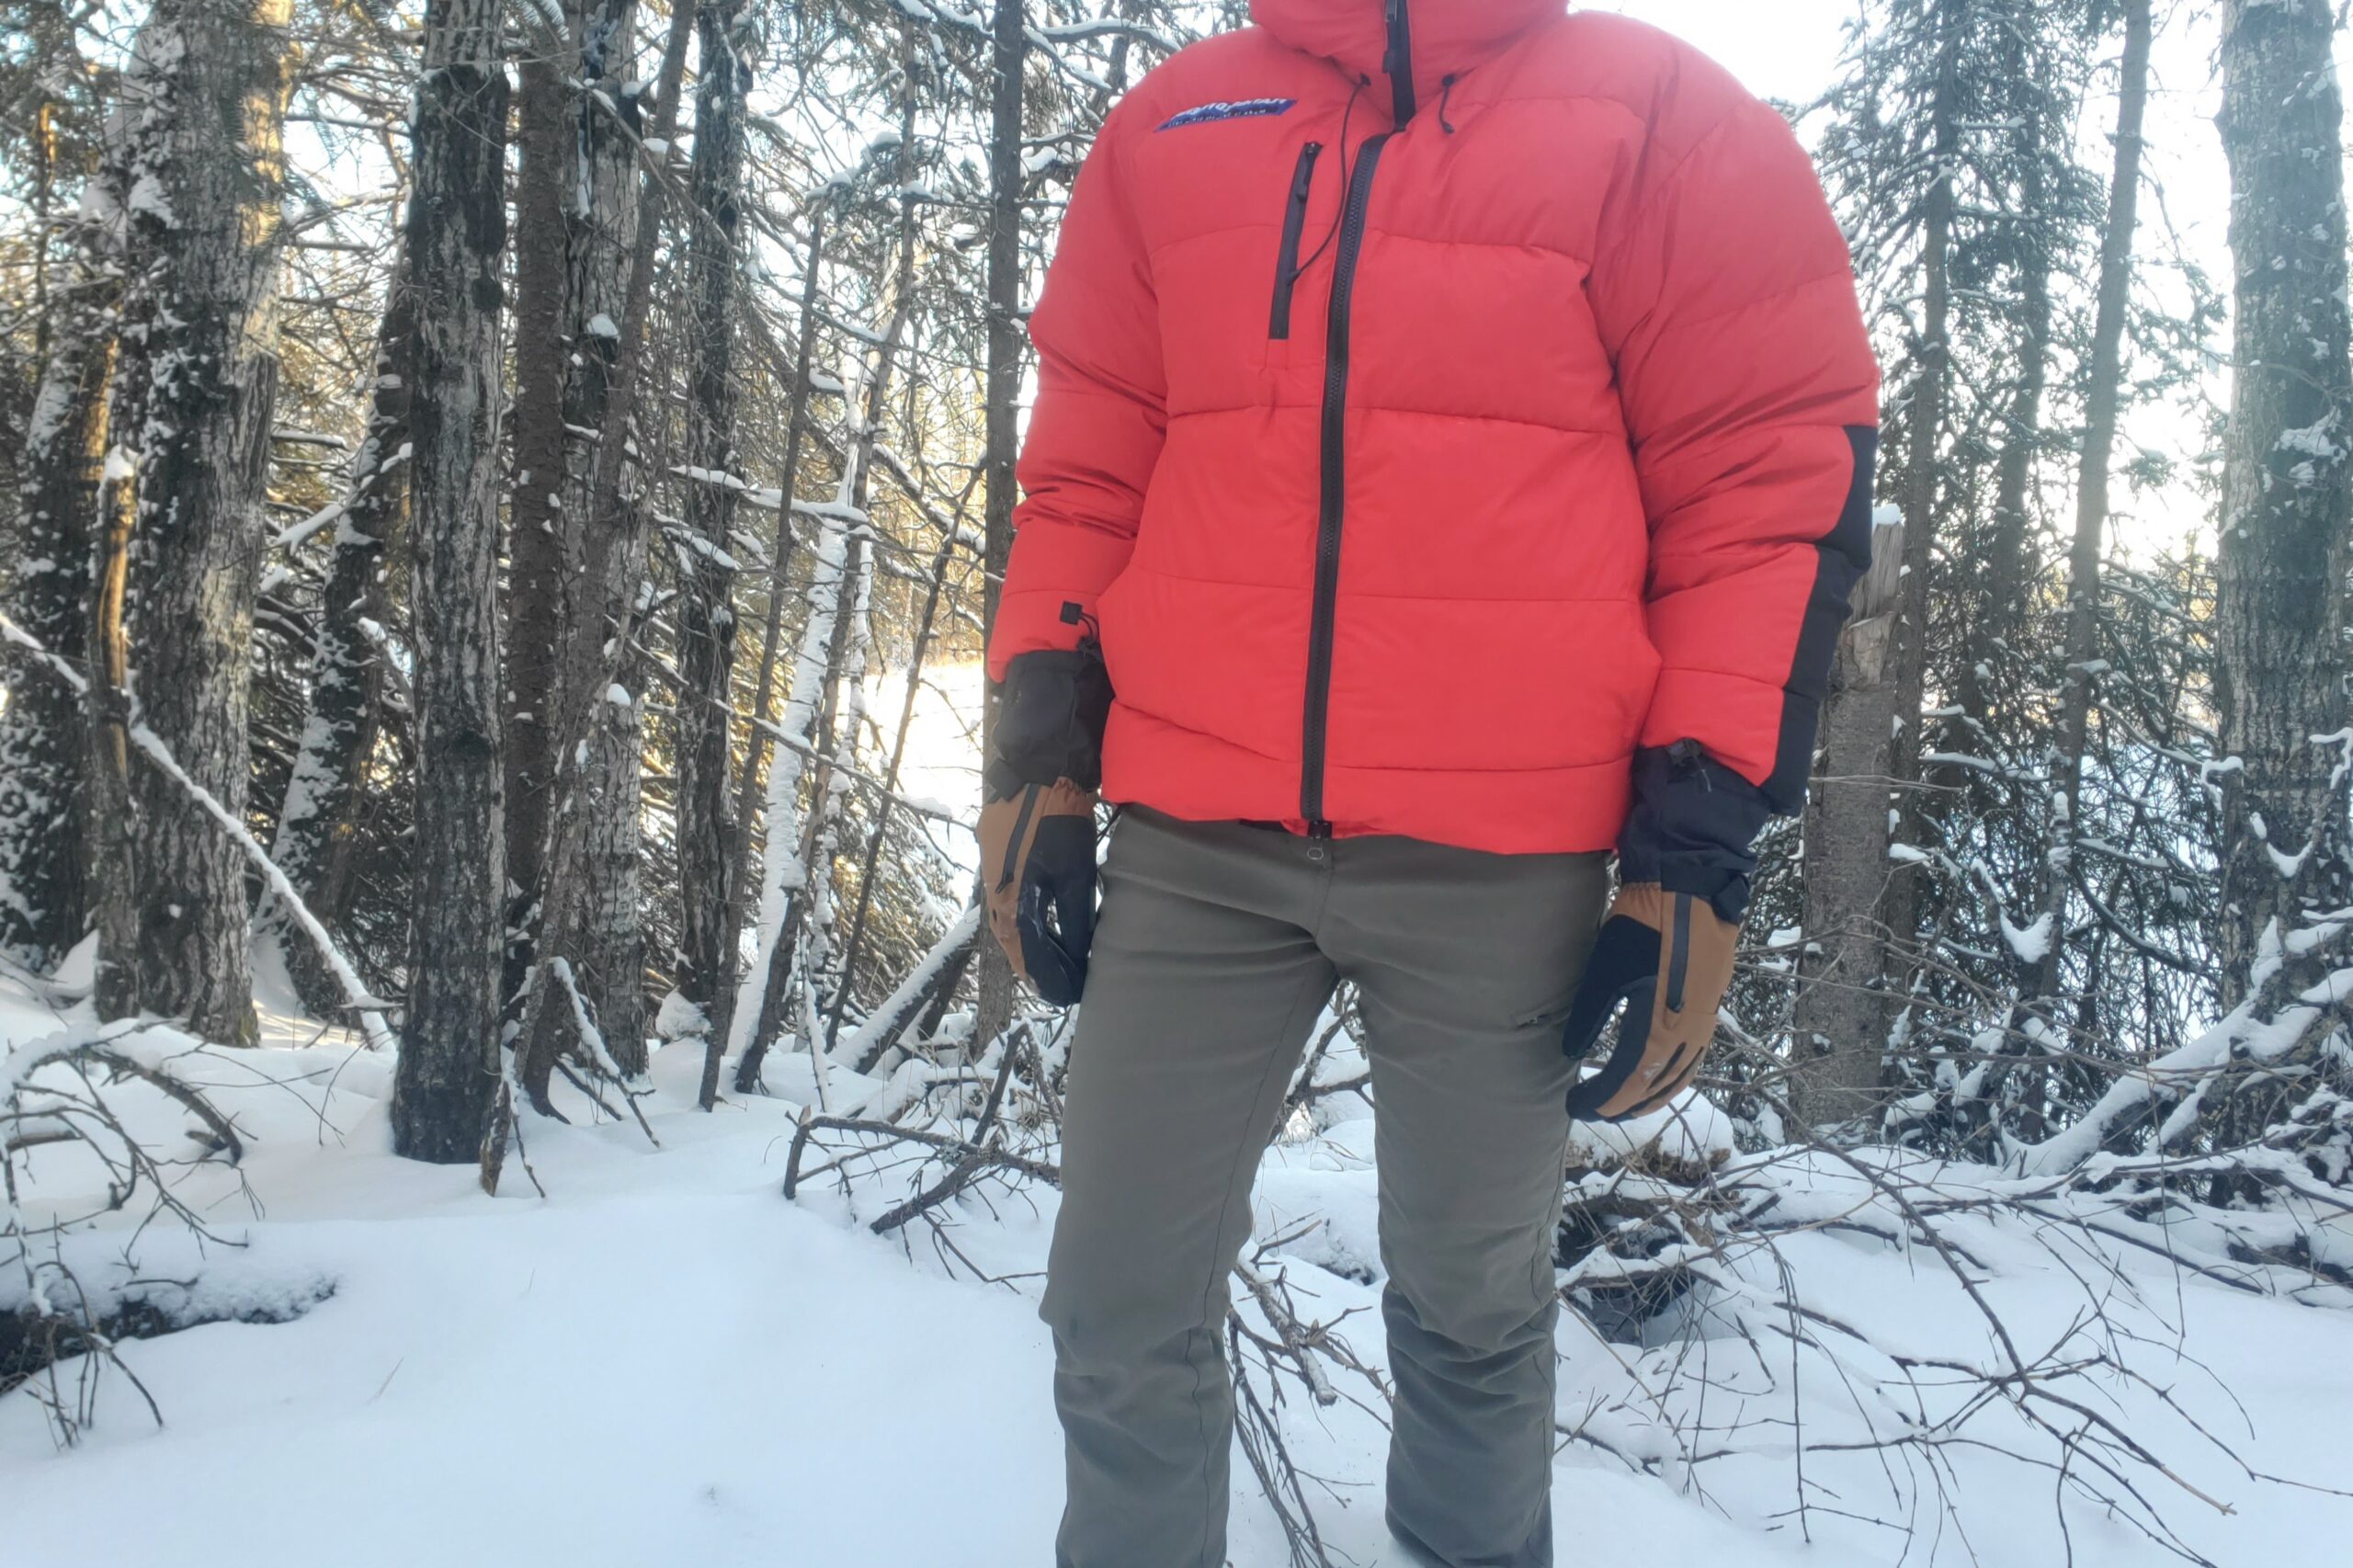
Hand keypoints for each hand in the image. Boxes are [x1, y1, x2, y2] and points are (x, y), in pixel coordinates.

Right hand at [978, 773, 1099, 1005]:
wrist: (1040, 765)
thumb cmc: (1060, 820)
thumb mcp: (1074, 874)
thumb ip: (1073, 918)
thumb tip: (1077, 954)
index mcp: (1008, 896)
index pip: (1021, 947)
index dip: (1039, 970)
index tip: (1054, 989)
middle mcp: (992, 883)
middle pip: (1007, 931)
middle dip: (1026, 955)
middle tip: (1047, 975)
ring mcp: (990, 860)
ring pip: (1003, 908)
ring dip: (1020, 931)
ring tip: (1040, 948)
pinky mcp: (994, 842)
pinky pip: (1003, 886)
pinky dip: (1017, 904)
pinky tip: (1032, 905)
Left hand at [1561, 883, 1735, 1120]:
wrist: (1692, 886)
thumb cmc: (1644, 922)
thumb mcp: (1606, 968)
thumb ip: (1590, 1015)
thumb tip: (1572, 1054)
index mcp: (1660, 1027)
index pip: (1628, 1081)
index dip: (1602, 1100)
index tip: (1575, 1106)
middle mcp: (1688, 1033)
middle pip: (1657, 1087)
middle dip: (1626, 1105)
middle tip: (1596, 1110)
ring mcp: (1704, 1020)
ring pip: (1680, 1075)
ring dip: (1652, 1094)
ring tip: (1625, 1103)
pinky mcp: (1710, 1005)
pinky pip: (1693, 1056)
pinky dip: (1673, 1075)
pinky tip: (1658, 1072)